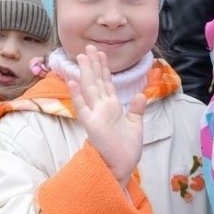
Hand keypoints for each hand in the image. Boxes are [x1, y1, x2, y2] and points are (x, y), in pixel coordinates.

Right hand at [67, 44, 146, 185]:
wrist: (122, 167)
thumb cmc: (127, 149)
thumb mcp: (136, 125)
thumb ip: (136, 109)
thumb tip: (140, 94)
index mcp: (113, 107)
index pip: (107, 83)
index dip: (104, 68)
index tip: (101, 54)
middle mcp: (102, 108)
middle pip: (96, 81)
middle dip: (93, 64)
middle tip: (88, 47)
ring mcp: (96, 115)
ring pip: (89, 89)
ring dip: (85, 72)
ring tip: (80, 56)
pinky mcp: (91, 125)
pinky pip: (83, 108)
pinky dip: (77, 95)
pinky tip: (73, 82)